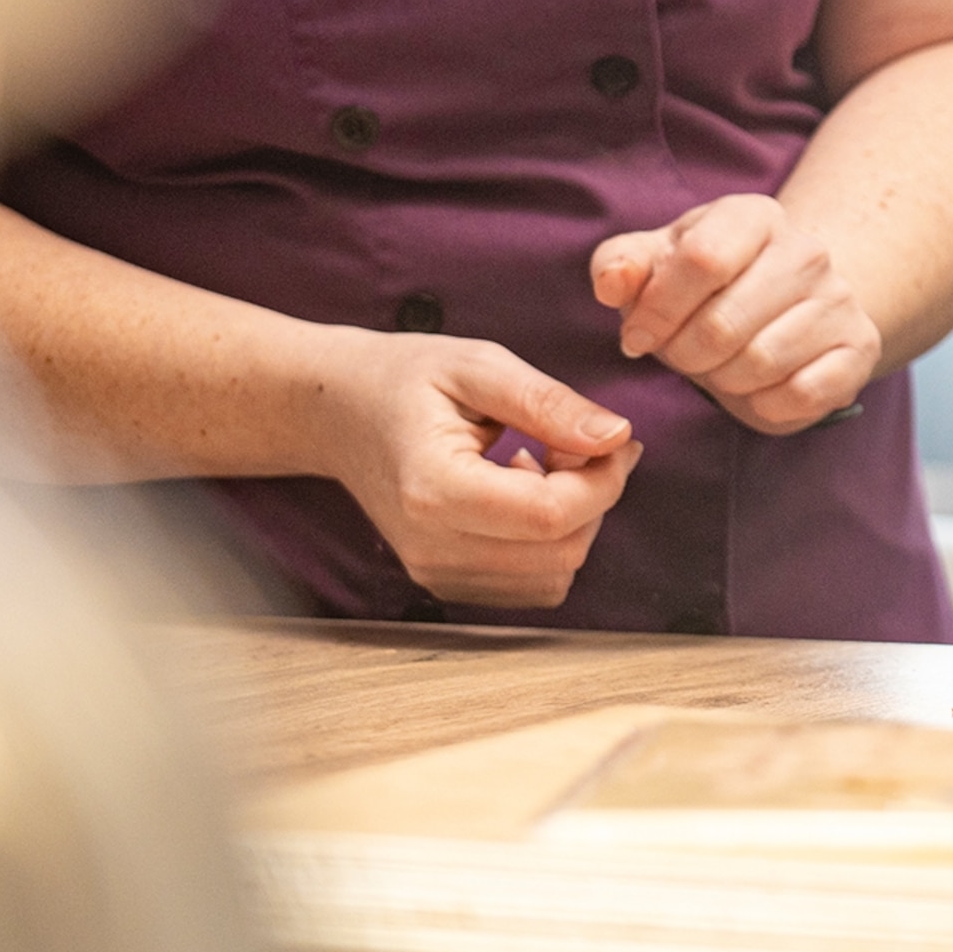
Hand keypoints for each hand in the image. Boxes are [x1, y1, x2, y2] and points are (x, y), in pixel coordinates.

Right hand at [307, 327, 641, 608]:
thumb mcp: (479, 367)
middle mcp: (431, 546)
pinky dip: (548, 544)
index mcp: (435, 491)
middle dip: (595, 500)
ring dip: (574, 523)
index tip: (617, 440)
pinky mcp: (444, 580)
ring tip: (544, 465)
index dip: (605, 481)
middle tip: (579, 446)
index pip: (551, 516)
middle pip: (560, 554)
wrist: (335, 411)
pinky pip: (529, 585)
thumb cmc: (403, 379)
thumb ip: (550, 404)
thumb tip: (617, 437)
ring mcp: (434, 571)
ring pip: (552, 577)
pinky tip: (523, 493)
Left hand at [589, 193, 881, 433]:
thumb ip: (619, 266)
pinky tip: (758, 387)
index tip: (638, 337)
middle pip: (724, 323)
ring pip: (761, 362)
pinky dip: (765, 404)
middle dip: (685, 355)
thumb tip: (614, 285)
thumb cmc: (705, 287)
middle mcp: (807, 251)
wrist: (785, 306)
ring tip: (718, 368)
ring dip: (723, 380)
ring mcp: (840, 299)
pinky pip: (800, 394)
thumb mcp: (655, 265)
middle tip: (680, 357)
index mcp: (754, 216)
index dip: (657, 311)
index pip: (702, 259)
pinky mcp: (859, 348)